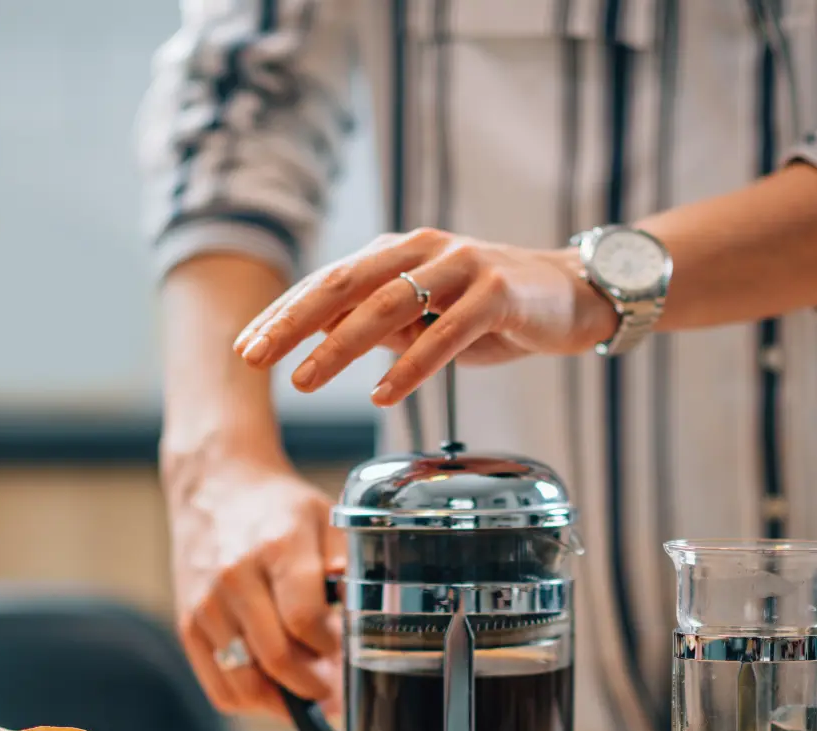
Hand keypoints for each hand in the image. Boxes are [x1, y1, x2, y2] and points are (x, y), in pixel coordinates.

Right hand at [164, 450, 344, 718]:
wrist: (217, 486)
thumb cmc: (279, 507)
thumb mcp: (326, 519)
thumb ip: (347, 567)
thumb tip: (363, 619)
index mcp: (277, 547)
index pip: (305, 620)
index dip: (334, 648)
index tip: (350, 654)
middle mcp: (234, 577)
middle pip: (277, 658)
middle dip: (316, 684)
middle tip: (339, 689)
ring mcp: (205, 605)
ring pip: (246, 682)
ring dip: (285, 699)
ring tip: (311, 690)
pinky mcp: (187, 626)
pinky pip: (220, 688)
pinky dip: (252, 700)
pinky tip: (278, 690)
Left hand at [230, 229, 618, 404]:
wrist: (572, 293)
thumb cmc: (495, 308)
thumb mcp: (429, 317)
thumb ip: (383, 325)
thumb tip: (329, 344)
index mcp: (400, 253)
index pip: (329, 281)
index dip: (284, 313)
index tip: (245, 346)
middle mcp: (424, 250)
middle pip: (346, 284)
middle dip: (293, 322)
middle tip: (254, 357)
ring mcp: (462, 267)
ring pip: (389, 304)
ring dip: (341, 345)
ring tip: (305, 381)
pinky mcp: (497, 292)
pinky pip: (447, 332)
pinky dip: (412, 364)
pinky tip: (383, 394)